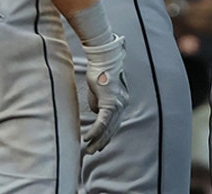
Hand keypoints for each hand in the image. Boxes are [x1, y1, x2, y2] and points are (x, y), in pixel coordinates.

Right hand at [82, 35, 128, 152]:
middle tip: (92, 152)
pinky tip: (87, 138)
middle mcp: (123, 104)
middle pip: (113, 128)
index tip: (99, 145)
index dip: (107, 136)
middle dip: (102, 142)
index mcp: (122, 102)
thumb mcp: (98, 93)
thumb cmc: (99, 73)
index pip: (115, 124)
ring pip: (108, 128)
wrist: (102, 59)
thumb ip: (98, 104)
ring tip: (89, 149)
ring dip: (98, 140)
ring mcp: (118, 103)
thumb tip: (96, 113)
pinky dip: (95, 131)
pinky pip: (102, 122)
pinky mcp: (110, 102)